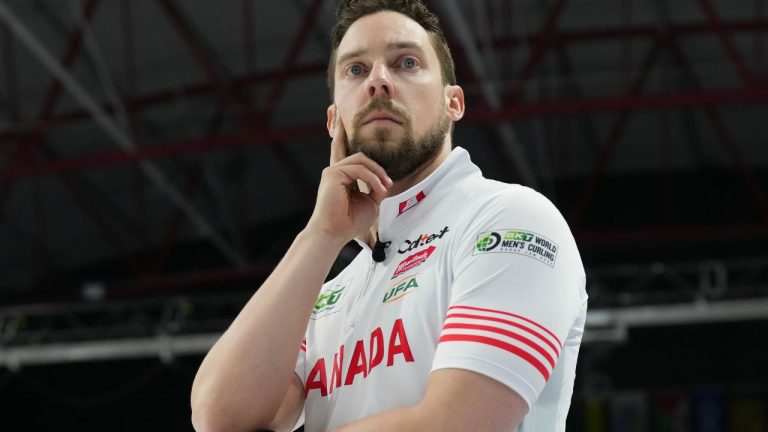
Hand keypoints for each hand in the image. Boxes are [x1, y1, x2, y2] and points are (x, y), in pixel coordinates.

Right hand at [305, 117, 392, 245]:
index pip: (348, 154)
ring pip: (362, 160)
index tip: (347, 122)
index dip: (346, 137)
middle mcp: (335, 171)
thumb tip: (384, 180)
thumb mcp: (370, 203)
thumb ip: (375, 188)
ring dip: (378, 174)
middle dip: (370, 155)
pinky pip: (359, 169)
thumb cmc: (350, 222)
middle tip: (387, 182)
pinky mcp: (332, 174)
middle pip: (357, 153)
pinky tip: (379, 189)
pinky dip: (372, 178)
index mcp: (342, 177)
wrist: (334, 233)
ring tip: (385, 189)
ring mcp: (333, 171)